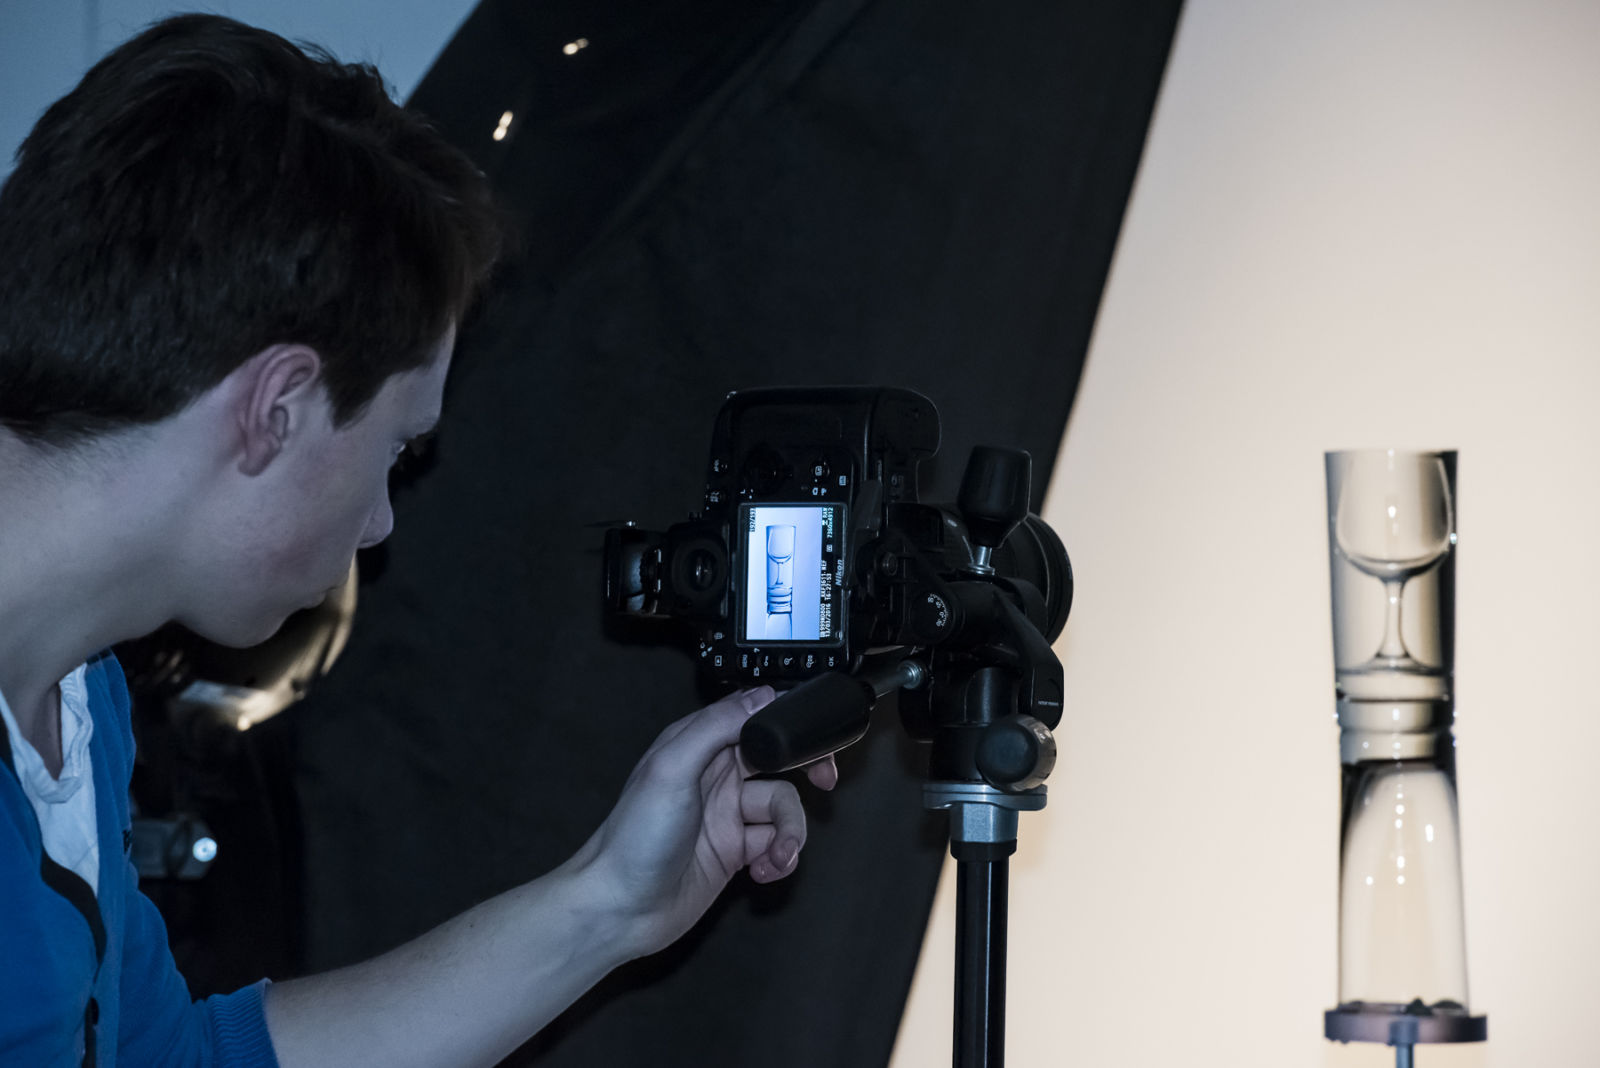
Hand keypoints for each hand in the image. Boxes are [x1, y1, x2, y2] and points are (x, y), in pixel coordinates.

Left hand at [573, 687, 837, 958]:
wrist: (620, 909)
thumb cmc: (636, 836)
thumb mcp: (672, 769)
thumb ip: (715, 727)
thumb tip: (761, 696)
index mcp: (698, 745)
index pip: (754, 719)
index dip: (787, 725)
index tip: (814, 737)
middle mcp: (715, 776)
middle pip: (779, 760)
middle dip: (807, 770)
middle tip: (826, 782)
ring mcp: (727, 816)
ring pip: (783, 808)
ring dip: (790, 831)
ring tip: (778, 854)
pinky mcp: (735, 853)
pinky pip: (776, 844)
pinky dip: (781, 857)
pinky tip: (766, 871)